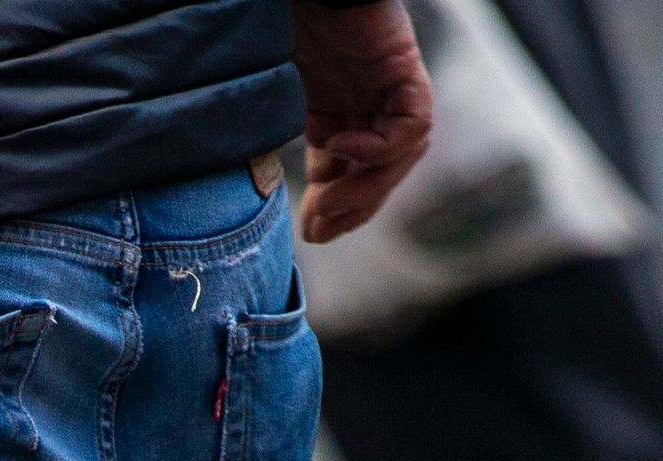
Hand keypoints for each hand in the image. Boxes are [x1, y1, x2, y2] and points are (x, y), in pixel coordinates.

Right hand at [290, 0, 433, 243]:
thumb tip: (249, 181)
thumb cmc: (276, 25)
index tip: (310, 233)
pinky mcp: (404, 68)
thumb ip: (274, 135)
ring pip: (401, 156)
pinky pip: (413, 124)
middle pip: (379, 172)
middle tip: (319, 229)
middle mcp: (370, 101)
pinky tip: (343, 147)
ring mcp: (390, 86)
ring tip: (329, 201)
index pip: (351, 170)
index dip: (335, 206)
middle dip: (353, 207)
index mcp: (341, 107)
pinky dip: (382, 146)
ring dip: (368, 188)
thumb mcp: (272, 97)